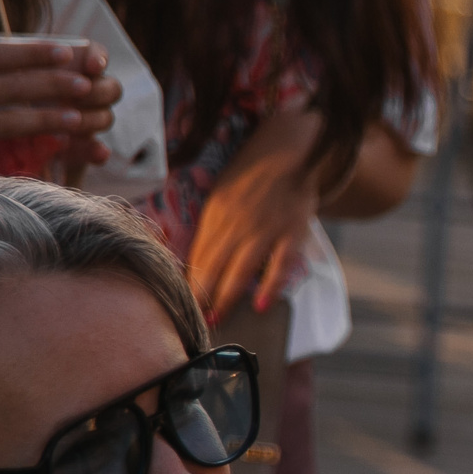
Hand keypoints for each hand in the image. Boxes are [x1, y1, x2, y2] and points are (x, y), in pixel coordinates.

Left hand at [189, 108, 324, 321]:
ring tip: (217, 320)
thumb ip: (213, 226)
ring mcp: (265, 228)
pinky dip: (269, 286)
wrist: (290, 151)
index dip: (189, 282)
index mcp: (216, 213)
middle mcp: (237, 223)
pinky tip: (261, 305)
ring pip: (240, 270)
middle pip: (212, 265)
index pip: (197, 255)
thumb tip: (197, 261)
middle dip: (201, 296)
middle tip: (194, 322)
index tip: (180, 304)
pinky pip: (279, 264)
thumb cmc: (253, 176)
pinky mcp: (292, 232)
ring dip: (226, 298)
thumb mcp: (222, 195)